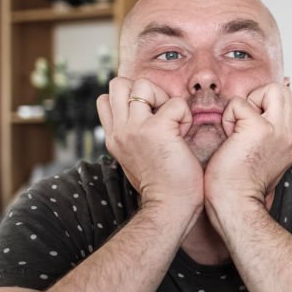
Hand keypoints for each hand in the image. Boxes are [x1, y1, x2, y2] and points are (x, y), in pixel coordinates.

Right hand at [96, 77, 202, 215]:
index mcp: (113, 136)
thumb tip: (145, 118)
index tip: (149, 119)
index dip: (129, 100)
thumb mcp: (135, 157)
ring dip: (163, 98)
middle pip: (118, 83)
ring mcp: (135, 128)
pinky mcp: (157, 130)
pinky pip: (175, 103)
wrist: (169, 207)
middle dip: (143, 91)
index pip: (106, 99)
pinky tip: (184, 134)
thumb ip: (133, 135)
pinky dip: (185, 115)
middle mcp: (119, 130)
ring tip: (172, 123)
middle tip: (160, 114)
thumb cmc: (162, 185)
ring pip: (142, 84)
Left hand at [203, 83, 291, 227]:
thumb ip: (267, 138)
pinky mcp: (258, 129)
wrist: (235, 205)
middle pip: (285, 92)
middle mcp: (290, 135)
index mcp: (291, 143)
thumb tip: (256, 118)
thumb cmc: (239, 187)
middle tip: (244, 123)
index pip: (290, 105)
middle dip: (261, 98)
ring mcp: (278, 131)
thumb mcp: (262, 160)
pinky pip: (240, 102)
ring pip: (272, 89)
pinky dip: (229, 115)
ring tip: (239, 128)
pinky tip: (228, 137)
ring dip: (250, 103)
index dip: (267, 106)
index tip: (250, 125)